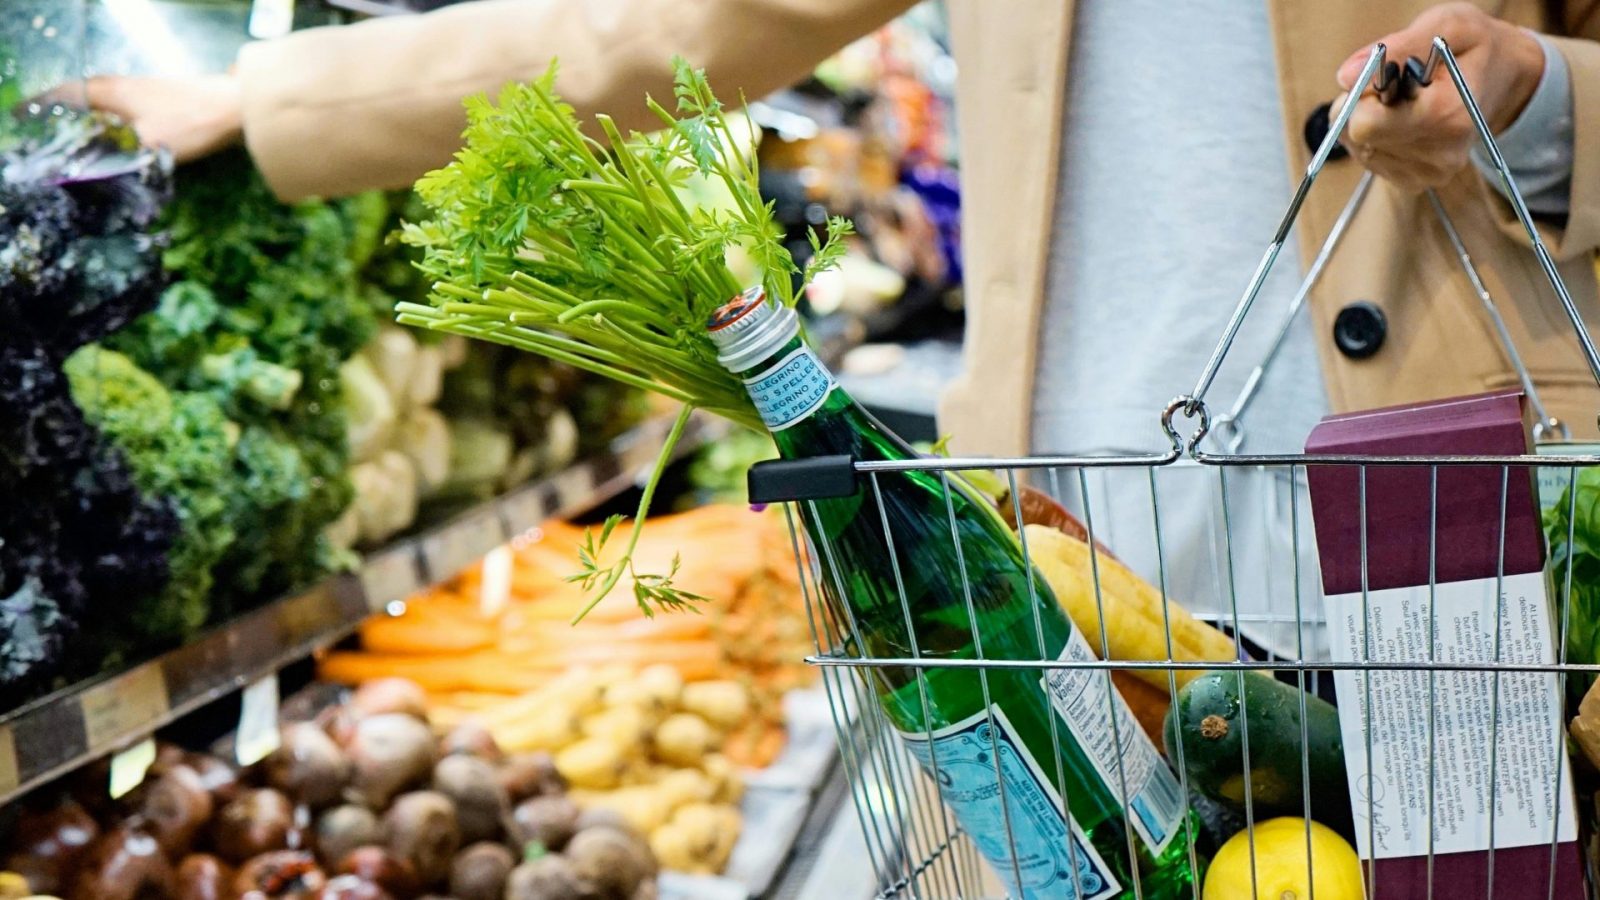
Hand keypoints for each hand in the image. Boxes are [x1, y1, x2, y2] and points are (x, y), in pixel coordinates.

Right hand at [33, 74, 243, 163]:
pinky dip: (114, 122)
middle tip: (51, 133)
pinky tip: (119, 139)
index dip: (43, 107)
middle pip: (83, 97)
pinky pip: (125, 109)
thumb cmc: (191, 124)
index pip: (65, 95)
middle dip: (65, 115)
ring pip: (105, 104)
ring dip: (91, 119)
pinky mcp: (162, 99)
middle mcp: (123, 86)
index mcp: (112, 92)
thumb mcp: (147, 147)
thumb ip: (116, 159)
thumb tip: (88, 172)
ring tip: (79, 140)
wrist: (237, 107)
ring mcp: (144, 90)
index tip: (26, 117)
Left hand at [1333, 2, 1544, 192]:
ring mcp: (1428, 173)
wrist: (1505, 79)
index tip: (1386, 75)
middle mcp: (1440, 154)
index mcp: (1447, 116)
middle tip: (1395, 86)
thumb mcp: (1447, 26)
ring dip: (1370, 120)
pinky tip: (1402, 121)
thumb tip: (1345, 76)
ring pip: (1358, 148)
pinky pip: (1369, 159)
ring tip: (1404, 102)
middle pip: (1356, 137)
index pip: (1365, 124)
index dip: (1363, 95)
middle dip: (1362, 106)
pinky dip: (1376, 137)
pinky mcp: (1416, 182)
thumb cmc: (1474, 47)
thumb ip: (1398, 47)